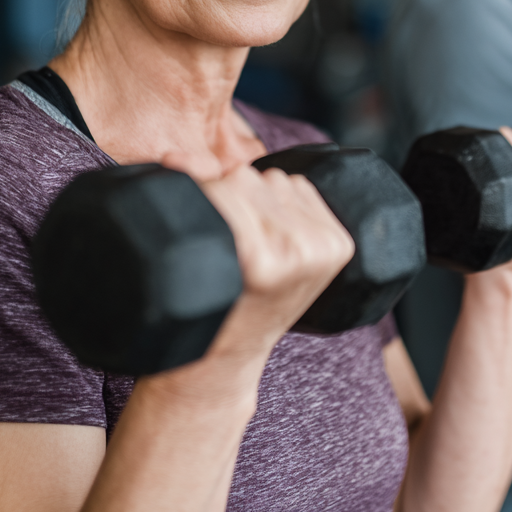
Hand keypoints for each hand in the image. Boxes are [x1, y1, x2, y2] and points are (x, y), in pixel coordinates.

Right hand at [162, 154, 354, 362]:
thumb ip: (182, 193)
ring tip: (246, 237)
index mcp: (260, 258)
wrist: (230, 354)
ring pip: (276, 179)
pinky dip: (282, 200)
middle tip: (222, 236)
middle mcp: (300, 251)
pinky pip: (302, 188)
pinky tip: (272, 230)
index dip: (200, 194)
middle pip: (250, 179)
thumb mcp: (185, 251)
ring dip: (256, 197)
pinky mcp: (338, 245)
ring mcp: (322, 249)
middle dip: (227, 196)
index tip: (194, 221)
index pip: (224, 185)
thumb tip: (174, 157)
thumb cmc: (199, 302)